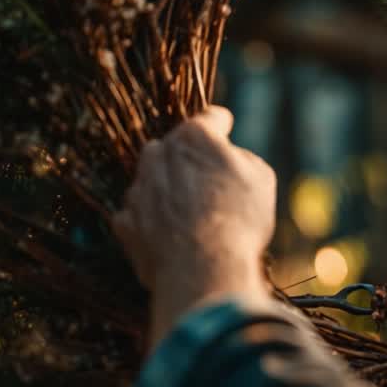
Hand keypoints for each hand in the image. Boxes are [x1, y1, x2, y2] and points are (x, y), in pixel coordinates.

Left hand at [113, 106, 275, 346]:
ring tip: (193, 216)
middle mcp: (159, 155)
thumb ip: (241, 158)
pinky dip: (153, 221)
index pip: (209, 118)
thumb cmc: (238, 219)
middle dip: (188, 159)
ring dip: (169, 190)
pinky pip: (139, 214)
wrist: (203, 269)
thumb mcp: (261, 178)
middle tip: (210, 183)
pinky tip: (174, 236)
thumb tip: (229, 160)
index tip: (225, 126)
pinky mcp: (125, 223)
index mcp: (193, 137)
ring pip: (153, 180)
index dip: (222, 124)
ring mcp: (137, 189)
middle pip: (174, 148)